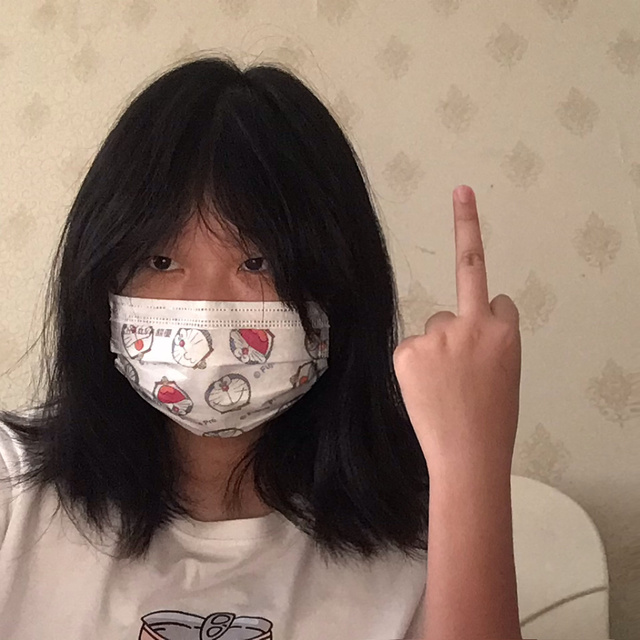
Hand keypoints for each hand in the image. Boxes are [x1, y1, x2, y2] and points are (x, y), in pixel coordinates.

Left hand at [393, 185, 521, 476]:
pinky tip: (425, 390)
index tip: (464, 199)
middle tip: (463, 221)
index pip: (494, 300)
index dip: (489, 315)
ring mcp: (438, 334)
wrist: (469, 457)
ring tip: (443, 390)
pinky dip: (415, 365)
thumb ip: (489, 341)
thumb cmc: (492, 422)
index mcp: (505, 330)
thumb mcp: (506, 374)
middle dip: (462, 279)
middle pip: (460, 297)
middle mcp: (473, 323)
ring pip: (432, 327)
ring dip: (435, 350)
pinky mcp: (408, 350)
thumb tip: (461, 324)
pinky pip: (411, 348)